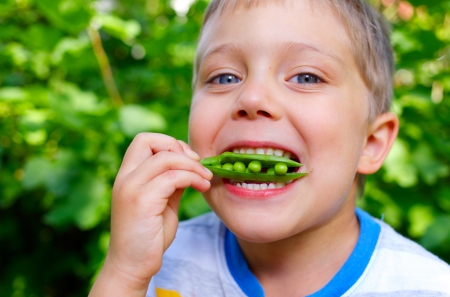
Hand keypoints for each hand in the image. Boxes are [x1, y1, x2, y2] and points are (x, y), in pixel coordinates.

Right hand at [90, 133, 211, 295]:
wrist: (133, 266)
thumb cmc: (149, 236)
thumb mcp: (163, 202)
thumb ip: (172, 181)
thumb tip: (190, 165)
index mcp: (127, 175)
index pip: (144, 140)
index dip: (169, 143)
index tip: (189, 159)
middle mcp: (125, 178)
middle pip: (149, 140)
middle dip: (179, 147)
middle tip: (198, 164)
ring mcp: (131, 188)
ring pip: (166, 158)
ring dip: (193, 166)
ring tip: (206, 179)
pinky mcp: (141, 201)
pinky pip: (173, 177)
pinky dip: (193, 178)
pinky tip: (203, 187)